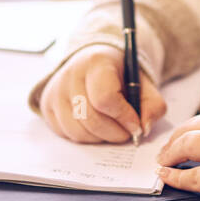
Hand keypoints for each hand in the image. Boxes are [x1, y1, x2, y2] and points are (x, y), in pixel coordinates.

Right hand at [37, 46, 166, 142]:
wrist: (93, 62)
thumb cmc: (119, 74)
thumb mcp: (142, 83)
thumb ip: (152, 105)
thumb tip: (144, 129)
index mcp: (96, 62)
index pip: (105, 98)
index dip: (124, 117)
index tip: (136, 126)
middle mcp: (70, 74)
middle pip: (91, 119)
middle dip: (115, 133)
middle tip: (127, 132)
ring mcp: (55, 90)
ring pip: (78, 131)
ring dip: (100, 138)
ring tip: (112, 128)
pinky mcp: (47, 106)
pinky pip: (66, 134)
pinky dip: (86, 137)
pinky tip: (96, 125)